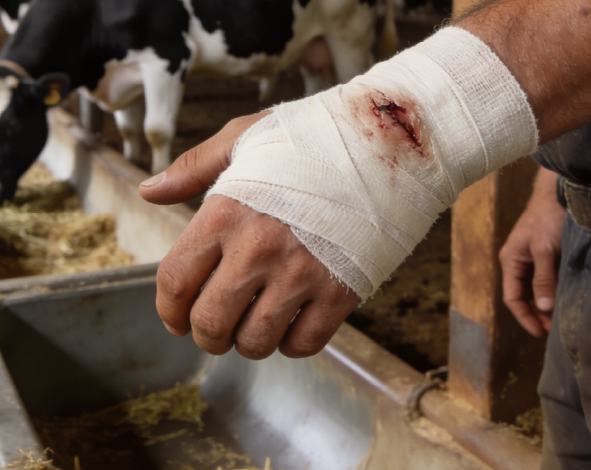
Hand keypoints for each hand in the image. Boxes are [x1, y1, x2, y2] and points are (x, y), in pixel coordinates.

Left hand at [139, 113, 359, 359]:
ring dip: (246, 344)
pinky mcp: (342, 291)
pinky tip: (291, 323)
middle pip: (210, 322)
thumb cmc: (313, 140)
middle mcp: (260, 247)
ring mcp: (303, 273)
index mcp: (227, 210)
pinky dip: (291, 345)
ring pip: (256, 342)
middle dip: (204, 336)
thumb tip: (150, 192)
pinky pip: (305, 344)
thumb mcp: (245, 138)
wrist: (387, 144)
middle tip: (213, 330)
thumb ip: (193, 168)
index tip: (174, 318)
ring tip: (252, 326)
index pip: (176, 279)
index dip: (168, 308)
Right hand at [499, 168, 565, 336]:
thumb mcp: (545, 250)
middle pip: (523, 295)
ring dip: (544, 304)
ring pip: (534, 288)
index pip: (512, 298)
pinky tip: (561, 297)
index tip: (540, 332)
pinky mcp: (544, 253)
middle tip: (553, 329)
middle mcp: (517, 261)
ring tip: (558, 317)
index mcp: (510, 261)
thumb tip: (544, 308)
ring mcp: (531, 257)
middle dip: (536, 314)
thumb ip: (543, 279)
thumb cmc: (548, 218)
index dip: (525, 317)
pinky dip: (551, 291)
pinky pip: (544, 278)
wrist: (559, 191)